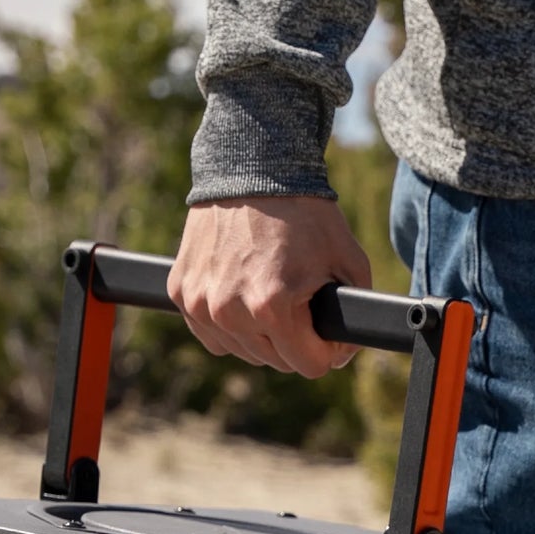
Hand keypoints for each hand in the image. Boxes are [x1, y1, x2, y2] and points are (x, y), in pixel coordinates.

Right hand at [169, 196, 371, 377]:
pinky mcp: (181, 293)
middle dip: (295, 341)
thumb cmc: (304, 214)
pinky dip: (231, 325)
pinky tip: (244, 295)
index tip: (327, 331)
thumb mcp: (349, 262)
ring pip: (244, 352)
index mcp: (272, 306)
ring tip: (272, 294)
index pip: (309, 366)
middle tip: (301, 304)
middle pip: (277, 362)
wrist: (252, 167)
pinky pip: (213, 335)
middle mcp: (230, 310)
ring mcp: (200, 303)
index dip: (327, 351)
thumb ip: (353, 315)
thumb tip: (340, 354)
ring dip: (261, 335)